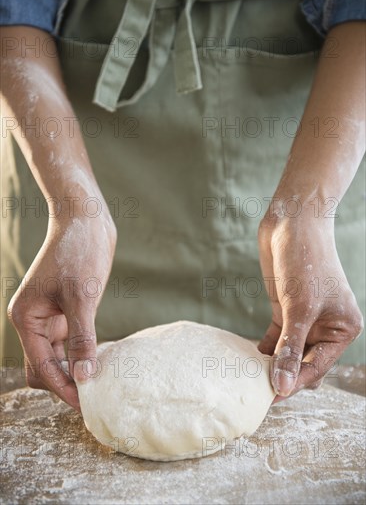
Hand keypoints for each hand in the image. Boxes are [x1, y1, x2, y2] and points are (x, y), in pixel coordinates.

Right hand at [7, 210, 116, 409]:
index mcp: (27, 319)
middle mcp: (34, 322)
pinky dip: (82, 355)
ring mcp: (51, 318)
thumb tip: (84, 378)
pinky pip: (71, 343)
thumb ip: (81, 339)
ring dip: (74, 371)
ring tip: (100, 385)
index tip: (85, 404)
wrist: (85, 220)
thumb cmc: (79, 252)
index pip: (42, 366)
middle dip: (65, 383)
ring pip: (58, 358)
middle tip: (94, 397)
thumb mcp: (82, 297)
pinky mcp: (67, 312)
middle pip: (45, 367)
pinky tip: (102, 363)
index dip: (63, 387)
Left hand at [257, 205, 362, 399]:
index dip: (295, 382)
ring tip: (249, 379)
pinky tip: (248, 359)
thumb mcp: (299, 308)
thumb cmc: (305, 262)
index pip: (317, 366)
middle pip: (303, 363)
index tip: (271, 397)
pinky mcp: (285, 310)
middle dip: (284, 375)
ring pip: (288, 352)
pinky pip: (276, 338)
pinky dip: (265, 348)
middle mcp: (325, 327)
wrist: (292, 224)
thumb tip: (282, 386)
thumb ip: (290, 348)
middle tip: (257, 391)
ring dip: (272, 364)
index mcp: (341, 330)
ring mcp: (304, 319)